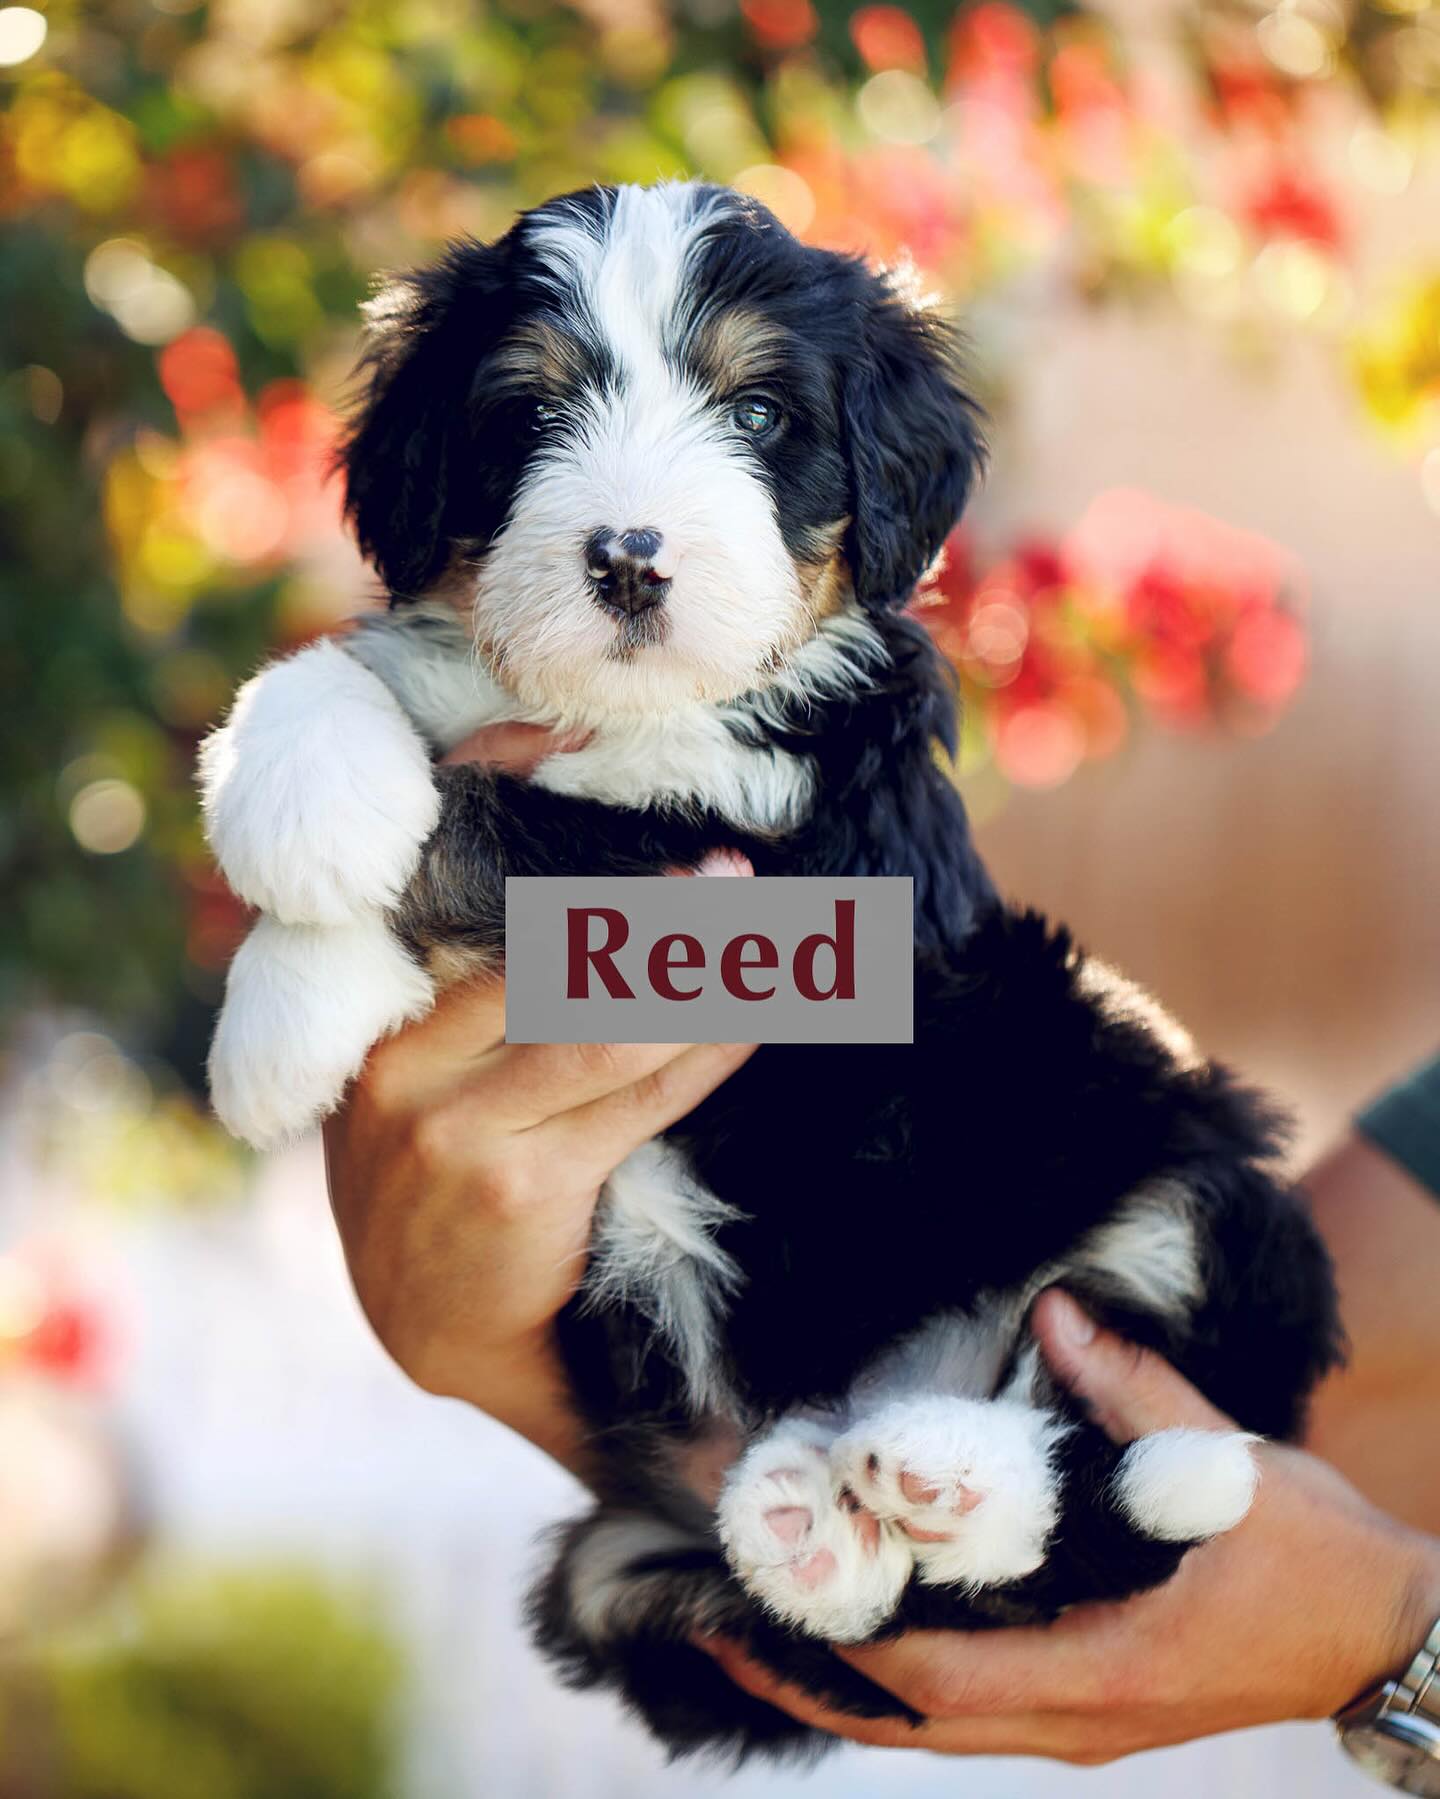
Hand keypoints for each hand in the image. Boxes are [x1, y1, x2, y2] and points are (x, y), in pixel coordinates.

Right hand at [326, 720, 753, 1472]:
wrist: (429, 1324)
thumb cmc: (434, 1181)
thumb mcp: (416, 1081)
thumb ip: (471, 1000)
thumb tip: (590, 907)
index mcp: (381, 1029)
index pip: (468, 911)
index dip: (543, 847)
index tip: (595, 779)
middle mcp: (408, 1068)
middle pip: (554, 964)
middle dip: (657, 919)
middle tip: (736, 877)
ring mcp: (462, 1130)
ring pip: (607, 1027)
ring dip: (699, 978)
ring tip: (770, 934)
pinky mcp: (525, 1186)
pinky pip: (641, 1099)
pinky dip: (708, 1051)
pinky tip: (757, 1016)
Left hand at [700, 1291, 1439, 1763]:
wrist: (1382, 1639)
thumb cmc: (1313, 1563)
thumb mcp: (1230, 1472)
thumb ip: (1135, 1390)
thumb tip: (1054, 1313)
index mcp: (1098, 1672)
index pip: (930, 1676)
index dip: (834, 1636)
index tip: (758, 1584)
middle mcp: (1071, 1722)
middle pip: (902, 1722)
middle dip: (801, 1672)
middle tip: (711, 1612)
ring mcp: (1077, 1727)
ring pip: (926, 1726)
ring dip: (838, 1678)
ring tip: (757, 1620)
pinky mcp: (1086, 1711)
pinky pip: (965, 1709)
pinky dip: (896, 1678)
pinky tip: (858, 1624)